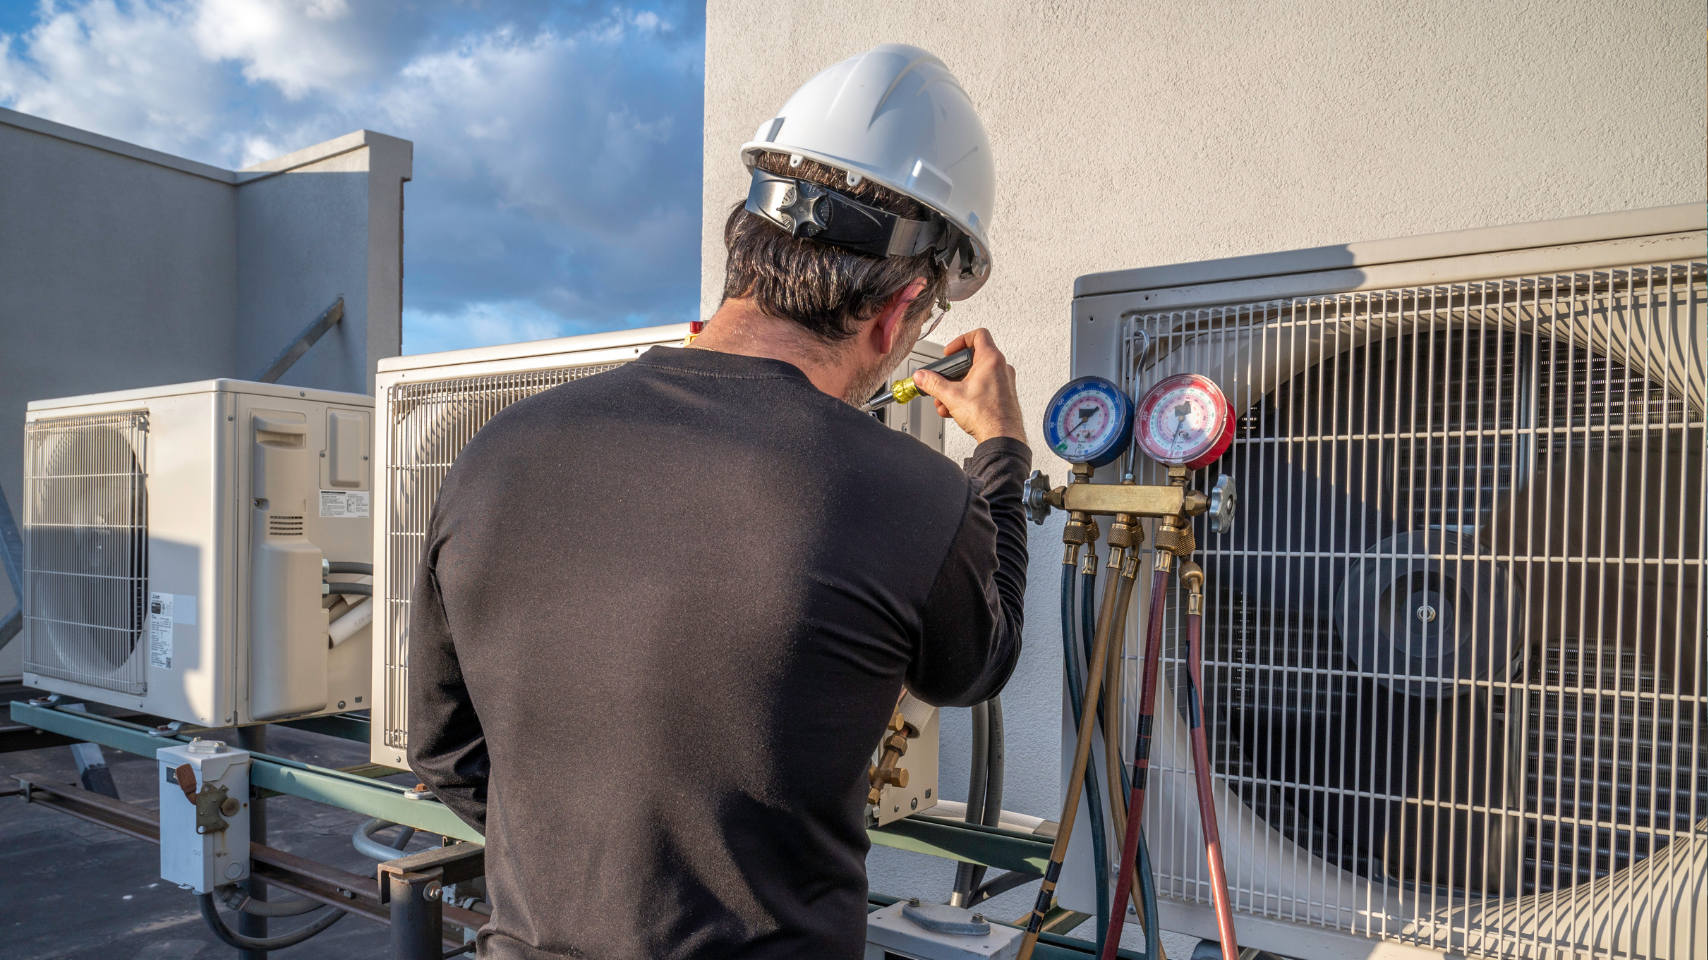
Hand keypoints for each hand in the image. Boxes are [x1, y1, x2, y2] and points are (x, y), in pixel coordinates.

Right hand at [912, 328, 1026, 444]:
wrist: (1002, 437)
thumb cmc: (987, 416)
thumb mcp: (951, 396)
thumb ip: (933, 383)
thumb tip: (922, 376)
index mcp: (991, 360)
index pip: (978, 335)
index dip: (960, 341)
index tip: (950, 353)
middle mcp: (1001, 368)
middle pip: (973, 360)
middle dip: (953, 373)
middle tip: (944, 381)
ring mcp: (1004, 382)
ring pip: (976, 377)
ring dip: (957, 388)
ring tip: (946, 401)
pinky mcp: (1003, 395)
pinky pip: (983, 389)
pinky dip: (968, 395)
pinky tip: (955, 410)